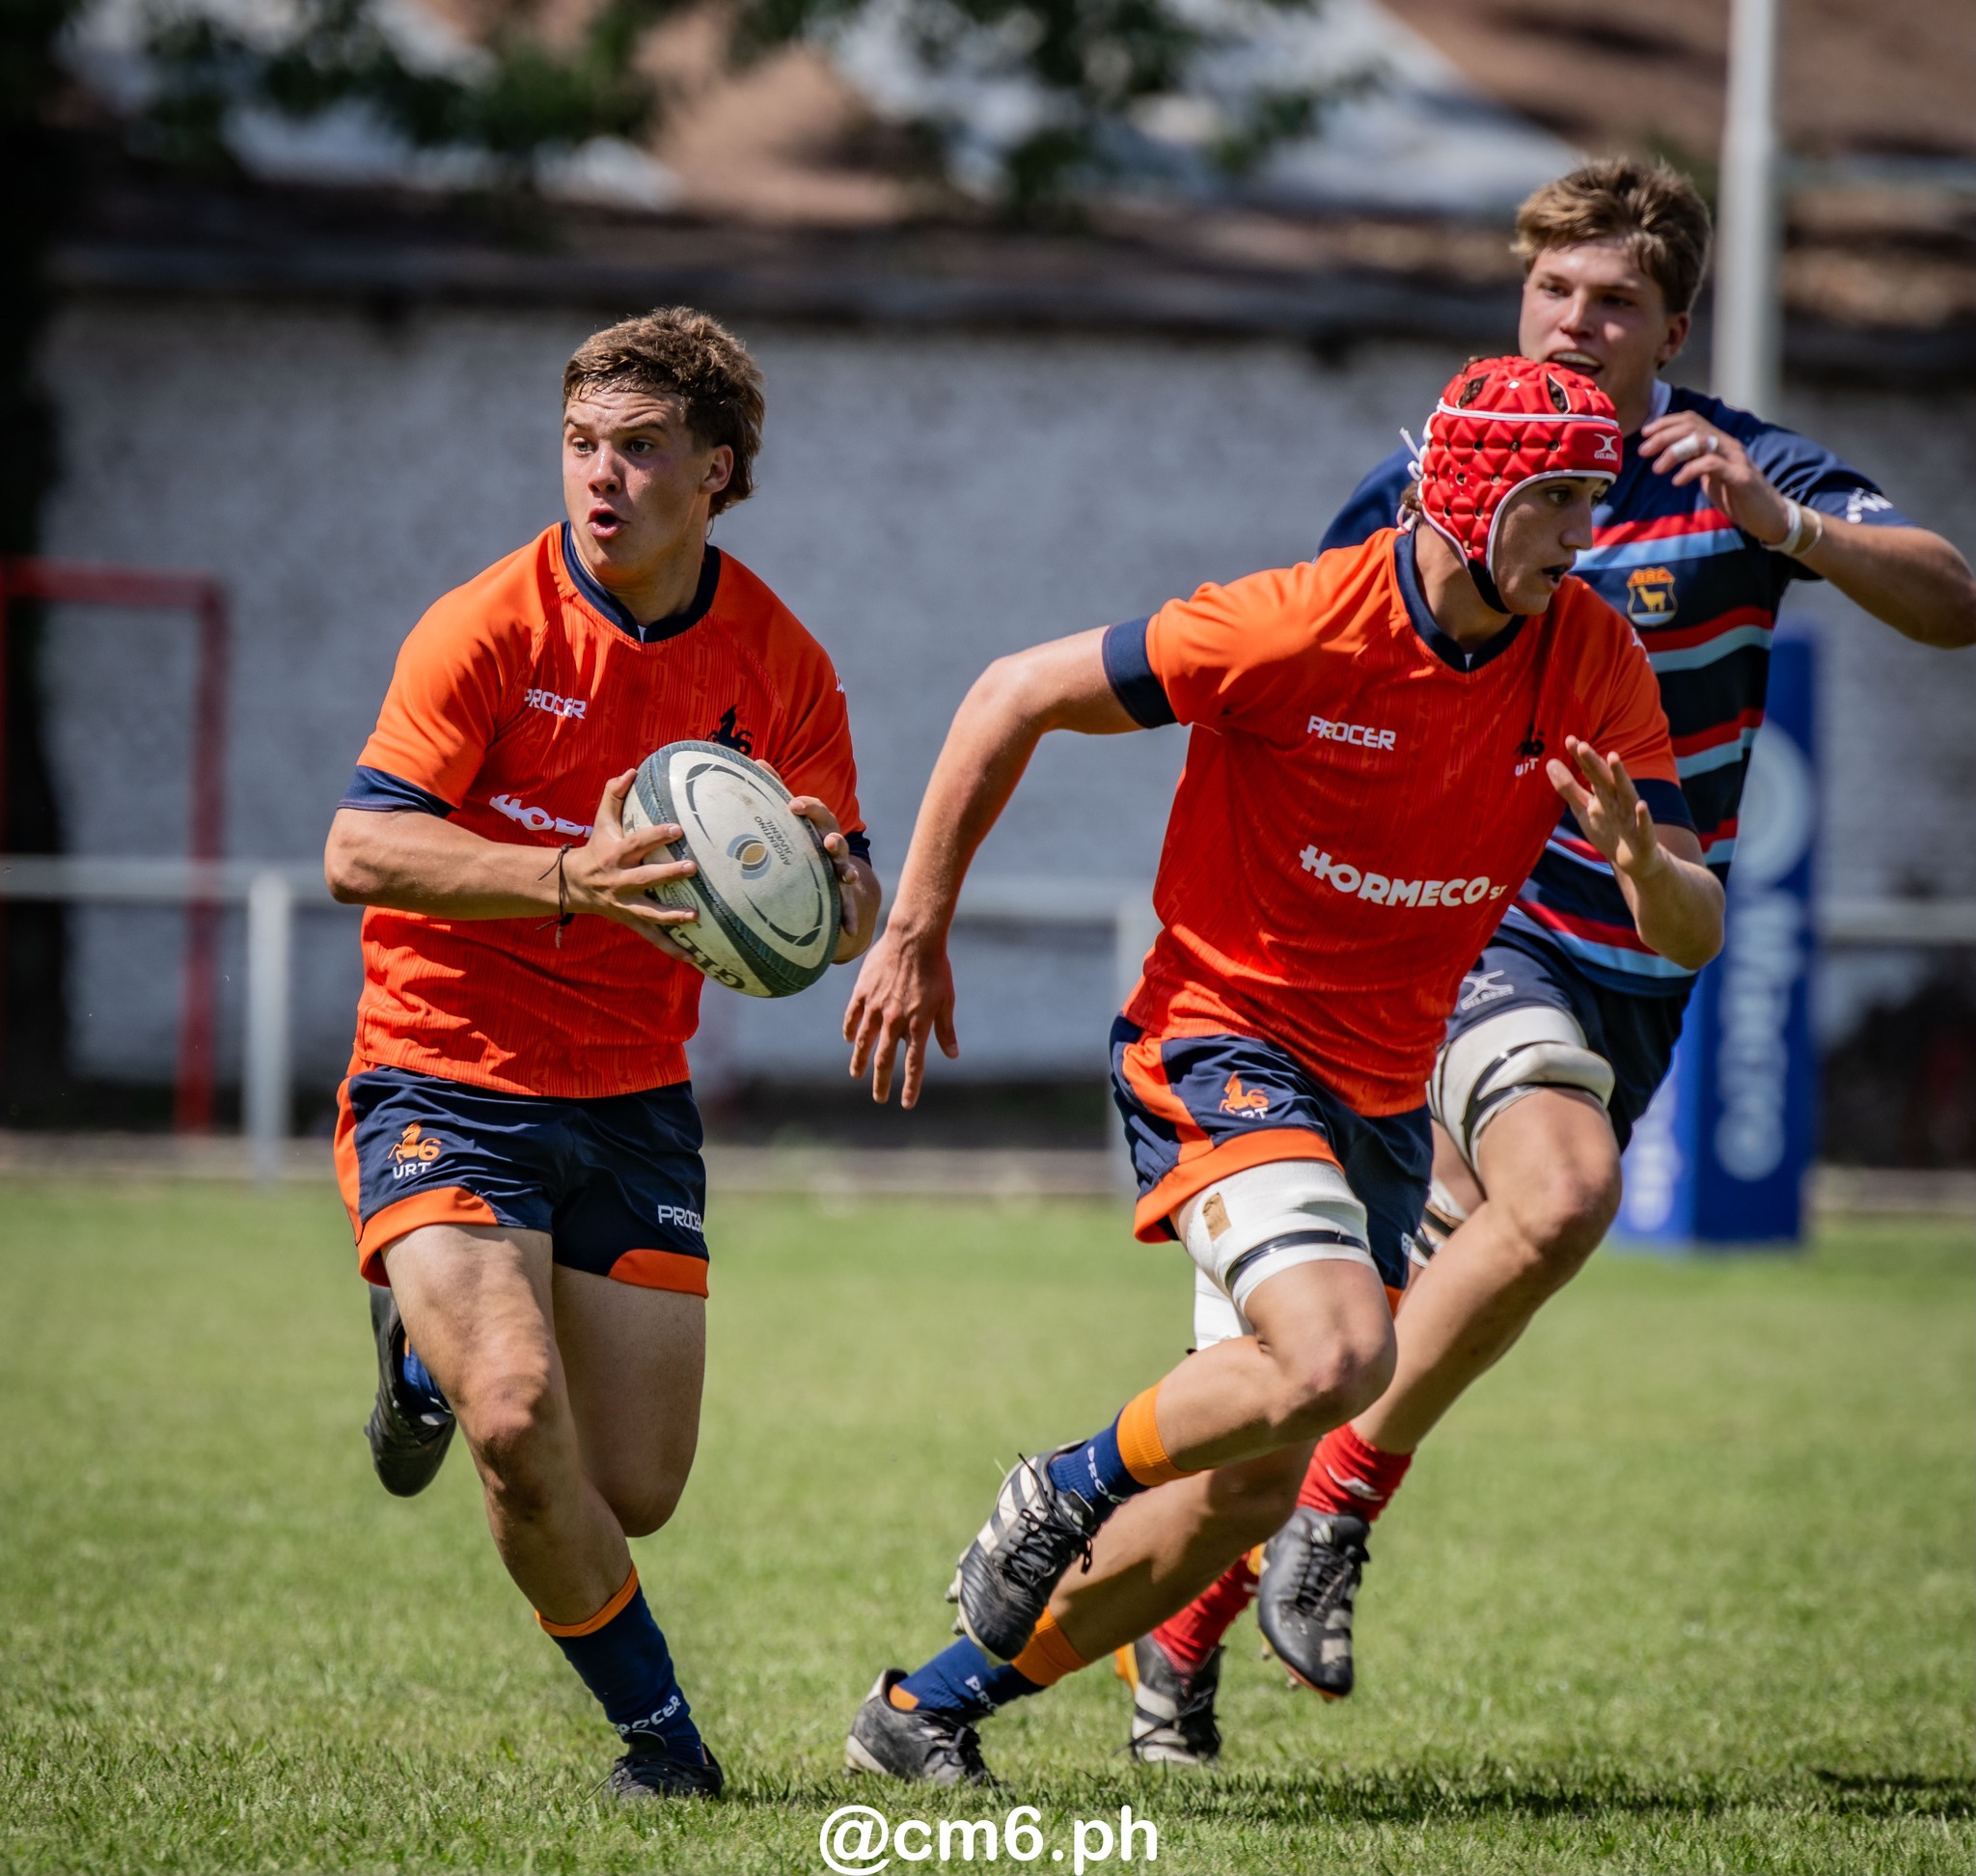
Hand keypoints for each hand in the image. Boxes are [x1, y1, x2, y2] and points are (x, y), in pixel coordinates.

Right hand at [564, 770, 699, 958]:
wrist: (574, 885)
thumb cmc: (596, 847)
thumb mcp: (601, 821)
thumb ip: (613, 794)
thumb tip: (631, 770)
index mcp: (615, 854)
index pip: (636, 843)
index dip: (655, 836)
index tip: (677, 829)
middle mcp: (620, 881)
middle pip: (645, 878)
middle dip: (668, 875)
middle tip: (693, 869)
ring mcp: (625, 904)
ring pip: (650, 913)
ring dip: (672, 916)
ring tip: (695, 917)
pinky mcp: (632, 921)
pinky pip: (653, 937)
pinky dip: (672, 949)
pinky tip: (694, 958)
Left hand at [787, 794, 863, 947]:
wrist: (827, 869)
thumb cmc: (800, 838)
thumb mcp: (788, 817)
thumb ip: (775, 789)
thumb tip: (755, 760)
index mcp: (818, 826)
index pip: (817, 811)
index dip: (807, 807)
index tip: (792, 805)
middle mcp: (832, 846)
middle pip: (836, 839)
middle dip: (833, 839)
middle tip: (826, 841)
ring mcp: (839, 871)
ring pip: (846, 870)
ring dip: (848, 872)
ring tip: (848, 877)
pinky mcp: (841, 896)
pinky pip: (847, 907)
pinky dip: (849, 917)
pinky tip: (849, 930)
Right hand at [842, 922, 958, 1105]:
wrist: (914, 938)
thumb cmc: (936, 969)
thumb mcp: (946, 1001)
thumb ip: (945, 1030)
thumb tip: (952, 1055)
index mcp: (917, 1024)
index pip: (913, 1064)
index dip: (909, 1086)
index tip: (906, 1103)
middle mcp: (894, 1020)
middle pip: (884, 1060)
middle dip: (881, 1083)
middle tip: (880, 1098)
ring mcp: (875, 1007)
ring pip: (863, 1042)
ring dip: (860, 1062)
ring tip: (856, 1075)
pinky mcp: (862, 993)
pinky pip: (852, 1017)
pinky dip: (849, 1031)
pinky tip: (849, 1041)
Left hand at [1547, 737, 1666, 884]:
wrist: (1637, 861)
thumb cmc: (1610, 830)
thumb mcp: (1584, 809)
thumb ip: (1568, 787)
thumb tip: (1549, 763)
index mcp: (1604, 795)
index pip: (1591, 773)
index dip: (1580, 758)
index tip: (1569, 739)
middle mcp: (1618, 800)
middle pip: (1604, 779)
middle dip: (1594, 763)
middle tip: (1581, 745)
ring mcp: (1632, 817)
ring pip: (1626, 793)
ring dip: (1620, 776)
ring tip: (1612, 757)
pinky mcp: (1644, 835)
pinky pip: (1644, 825)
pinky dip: (1643, 815)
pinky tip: (1641, 804)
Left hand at [1638, 412, 1794, 544]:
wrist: (1769, 516)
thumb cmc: (1736, 497)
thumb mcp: (1710, 476)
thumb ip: (1693, 462)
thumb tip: (1666, 456)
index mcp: (1719, 442)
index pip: (1692, 419)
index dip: (1666, 422)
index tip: (1645, 433)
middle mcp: (1727, 445)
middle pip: (1693, 426)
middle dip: (1663, 436)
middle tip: (1643, 451)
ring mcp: (1735, 459)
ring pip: (1701, 441)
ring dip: (1673, 451)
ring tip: (1657, 468)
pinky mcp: (1740, 476)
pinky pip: (1711, 464)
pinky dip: (1690, 470)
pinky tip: (1677, 481)